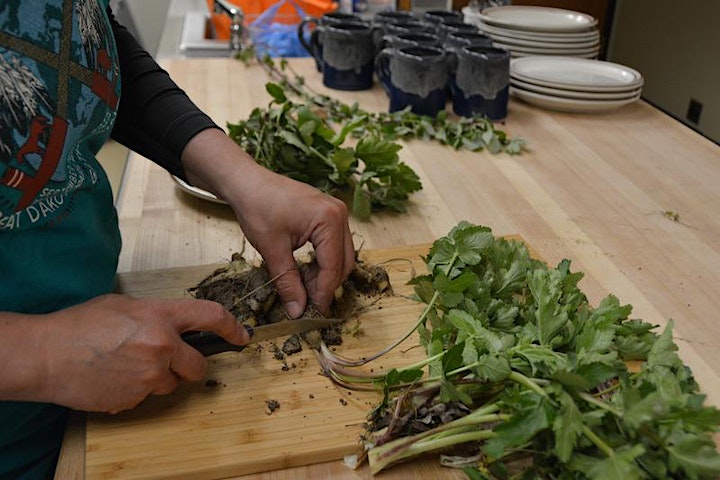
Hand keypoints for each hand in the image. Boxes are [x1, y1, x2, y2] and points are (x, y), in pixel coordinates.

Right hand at [0, 294, 249, 412]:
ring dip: (157, 378)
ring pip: (170, 384)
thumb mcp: (124, 306)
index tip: (241, 336)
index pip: (210, 316)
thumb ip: (155, 315)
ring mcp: (149, 376)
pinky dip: (135, 390)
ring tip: (125, 365)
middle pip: (198, 366)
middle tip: (167, 361)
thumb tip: (172, 326)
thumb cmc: (80, 325)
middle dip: (188, 366)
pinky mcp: (134, 400)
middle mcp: (162, 346)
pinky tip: (113, 378)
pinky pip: (145, 397)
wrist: (47, 355)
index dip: (232, 327)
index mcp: (161, 316)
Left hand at [182, 129, 354, 316]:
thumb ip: (288, 282)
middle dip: (326, 285)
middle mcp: (339, 214)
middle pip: (343, 262)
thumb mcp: (272, 249)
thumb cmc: (257, 207)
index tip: (313, 313)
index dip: (323, 293)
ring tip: (302, 288)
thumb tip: (298, 311)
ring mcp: (337, 212)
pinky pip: (335, 245)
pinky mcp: (329, 215)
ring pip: (341, 255)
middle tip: (306, 304)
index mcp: (329, 220)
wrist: (247, 182)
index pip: (333, 267)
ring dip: (325, 275)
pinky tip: (305, 272)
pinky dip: (323, 261)